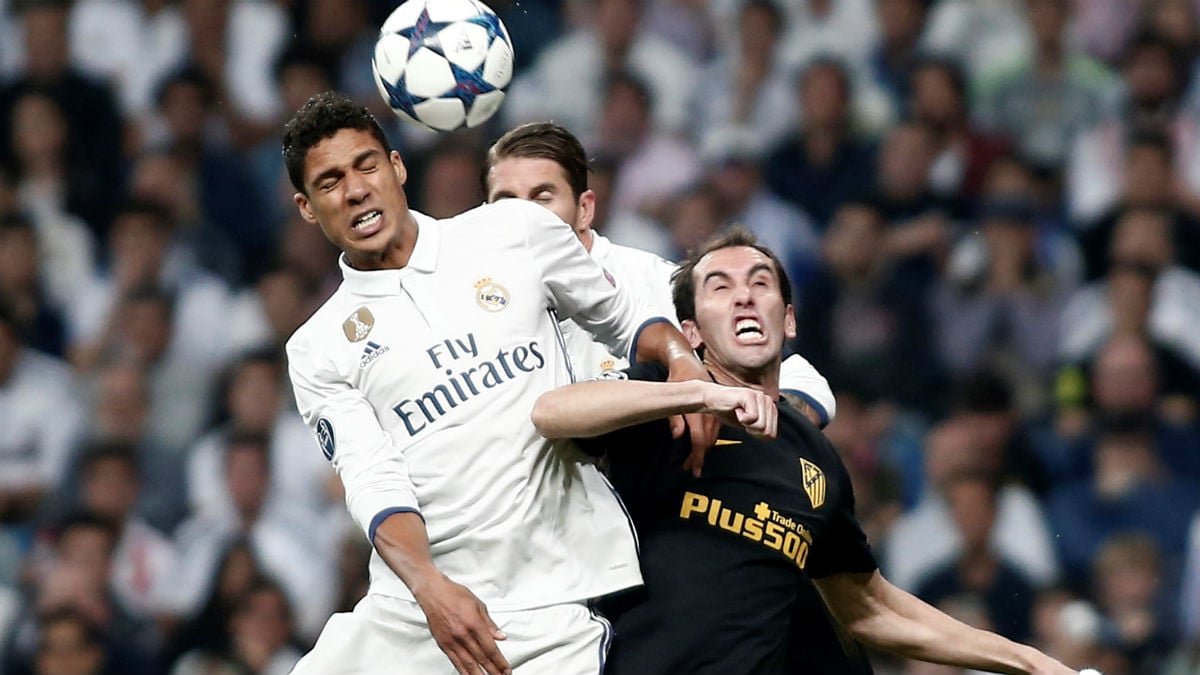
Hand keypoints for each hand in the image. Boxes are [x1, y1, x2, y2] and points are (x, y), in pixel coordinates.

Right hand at [414, 575, 510, 674]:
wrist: (433, 592)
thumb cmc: (454, 594)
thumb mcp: (478, 605)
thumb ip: (490, 624)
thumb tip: (500, 636)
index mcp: (474, 624)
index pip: (490, 648)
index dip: (499, 662)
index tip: (506, 669)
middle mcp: (463, 635)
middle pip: (481, 658)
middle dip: (493, 671)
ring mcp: (452, 641)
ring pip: (468, 664)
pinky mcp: (443, 644)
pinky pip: (455, 661)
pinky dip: (463, 671)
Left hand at [665, 356, 719, 475]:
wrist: (689, 364)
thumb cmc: (678, 378)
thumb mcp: (671, 394)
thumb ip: (675, 418)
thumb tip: (678, 436)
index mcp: (698, 413)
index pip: (700, 441)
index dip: (697, 458)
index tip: (694, 470)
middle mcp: (709, 415)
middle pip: (706, 444)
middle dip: (697, 458)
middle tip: (688, 467)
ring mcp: (714, 414)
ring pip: (711, 440)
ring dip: (702, 450)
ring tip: (692, 460)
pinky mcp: (717, 413)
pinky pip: (714, 432)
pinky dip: (707, 441)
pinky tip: (701, 445)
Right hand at [701, 383, 777, 439]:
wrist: (713, 401)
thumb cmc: (730, 411)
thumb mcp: (750, 425)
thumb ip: (763, 430)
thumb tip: (769, 437)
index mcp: (770, 408)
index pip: (771, 434)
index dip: (756, 434)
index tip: (748, 424)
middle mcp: (767, 400)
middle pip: (767, 431)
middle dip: (752, 429)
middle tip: (743, 418)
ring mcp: (759, 396)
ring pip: (761, 425)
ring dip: (746, 423)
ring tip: (740, 413)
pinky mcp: (749, 395)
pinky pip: (752, 418)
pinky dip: (741, 418)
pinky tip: (737, 409)